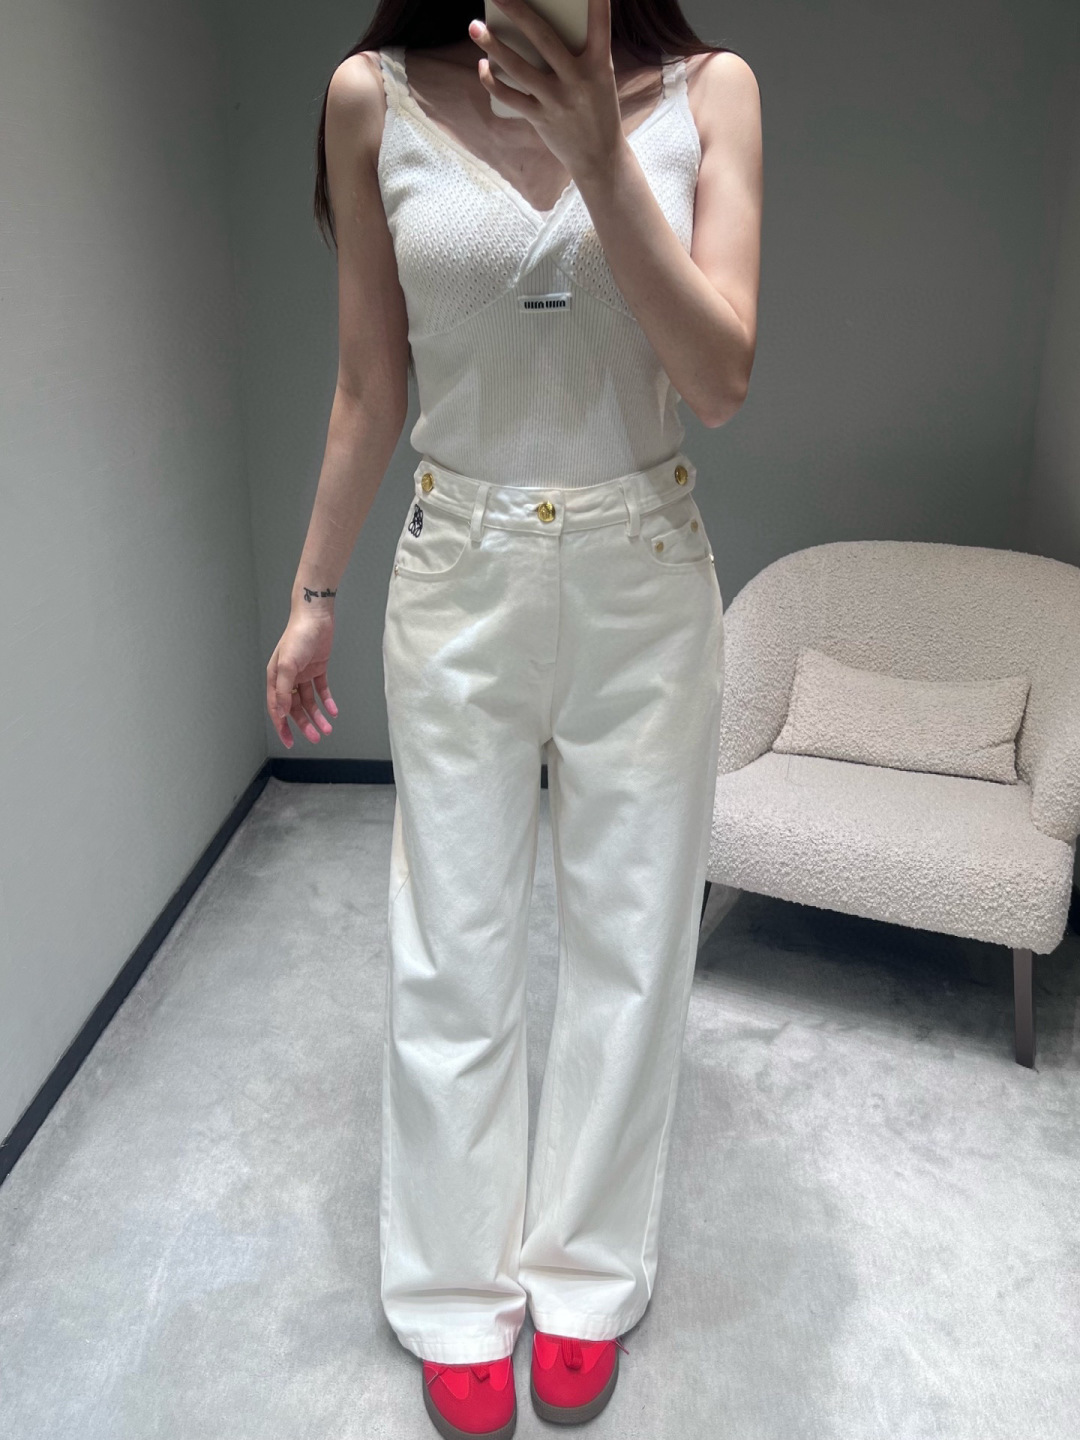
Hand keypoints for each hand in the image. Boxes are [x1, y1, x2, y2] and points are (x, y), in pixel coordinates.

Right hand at [266, 609, 337, 748]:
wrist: (315, 616)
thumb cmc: (298, 637)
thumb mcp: (288, 664)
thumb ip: (284, 690)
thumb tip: (281, 713)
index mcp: (275, 678)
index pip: (277, 708)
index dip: (282, 727)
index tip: (289, 742)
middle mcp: (288, 678)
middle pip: (295, 708)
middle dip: (304, 725)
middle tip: (316, 737)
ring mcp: (303, 674)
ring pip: (309, 702)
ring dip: (317, 716)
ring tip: (327, 728)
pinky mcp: (317, 669)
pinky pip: (321, 690)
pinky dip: (327, 701)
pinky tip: (333, 711)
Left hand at [468, 0, 622, 180]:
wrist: (599, 157)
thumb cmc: (597, 109)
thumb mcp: (599, 78)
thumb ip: (579, 54)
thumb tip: (536, 29)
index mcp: (600, 65)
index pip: (600, 24)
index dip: (597, 2)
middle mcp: (578, 79)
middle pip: (544, 38)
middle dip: (518, 12)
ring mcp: (558, 100)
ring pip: (519, 68)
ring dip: (493, 46)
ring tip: (475, 27)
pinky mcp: (541, 119)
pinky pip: (510, 97)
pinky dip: (492, 82)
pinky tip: (482, 65)